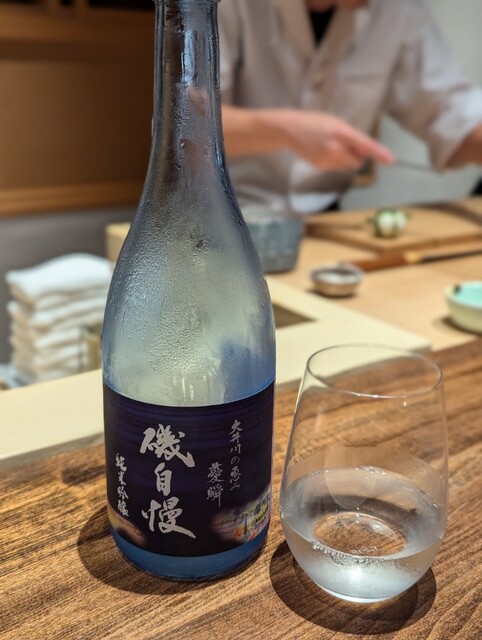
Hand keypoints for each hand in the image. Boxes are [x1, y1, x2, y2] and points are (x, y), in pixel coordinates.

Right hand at [277, 109, 393, 171]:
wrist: (290, 130)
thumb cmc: (316, 123)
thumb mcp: (336, 123)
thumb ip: (352, 137)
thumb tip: (366, 151)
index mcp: (341, 132)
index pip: (365, 144)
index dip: (379, 153)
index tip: (391, 160)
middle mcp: (335, 148)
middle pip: (357, 161)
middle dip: (358, 157)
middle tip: (348, 147)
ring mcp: (327, 160)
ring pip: (346, 166)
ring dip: (345, 160)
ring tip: (331, 147)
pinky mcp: (320, 167)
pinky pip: (335, 168)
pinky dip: (333, 162)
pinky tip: (322, 152)